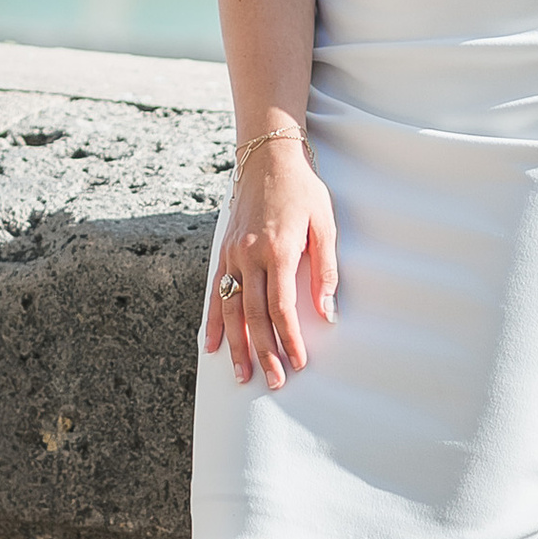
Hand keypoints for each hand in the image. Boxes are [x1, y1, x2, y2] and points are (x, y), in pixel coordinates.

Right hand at [205, 130, 339, 389]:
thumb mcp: (324, 223)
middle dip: (265, 353)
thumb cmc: (302, 189)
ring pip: (231, 310)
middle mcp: (250, 256)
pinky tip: (211, 345)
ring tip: (241, 375)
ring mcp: (232, 255)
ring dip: (236, 346)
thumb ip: (325, 269)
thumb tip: (327, 313)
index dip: (290, 338)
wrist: (267, 156)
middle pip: (255, 316)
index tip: (299, 362)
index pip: (282, 308)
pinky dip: (213, 321)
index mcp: (278, 251)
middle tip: (274, 382)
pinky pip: (215, 292)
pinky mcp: (223, 251)